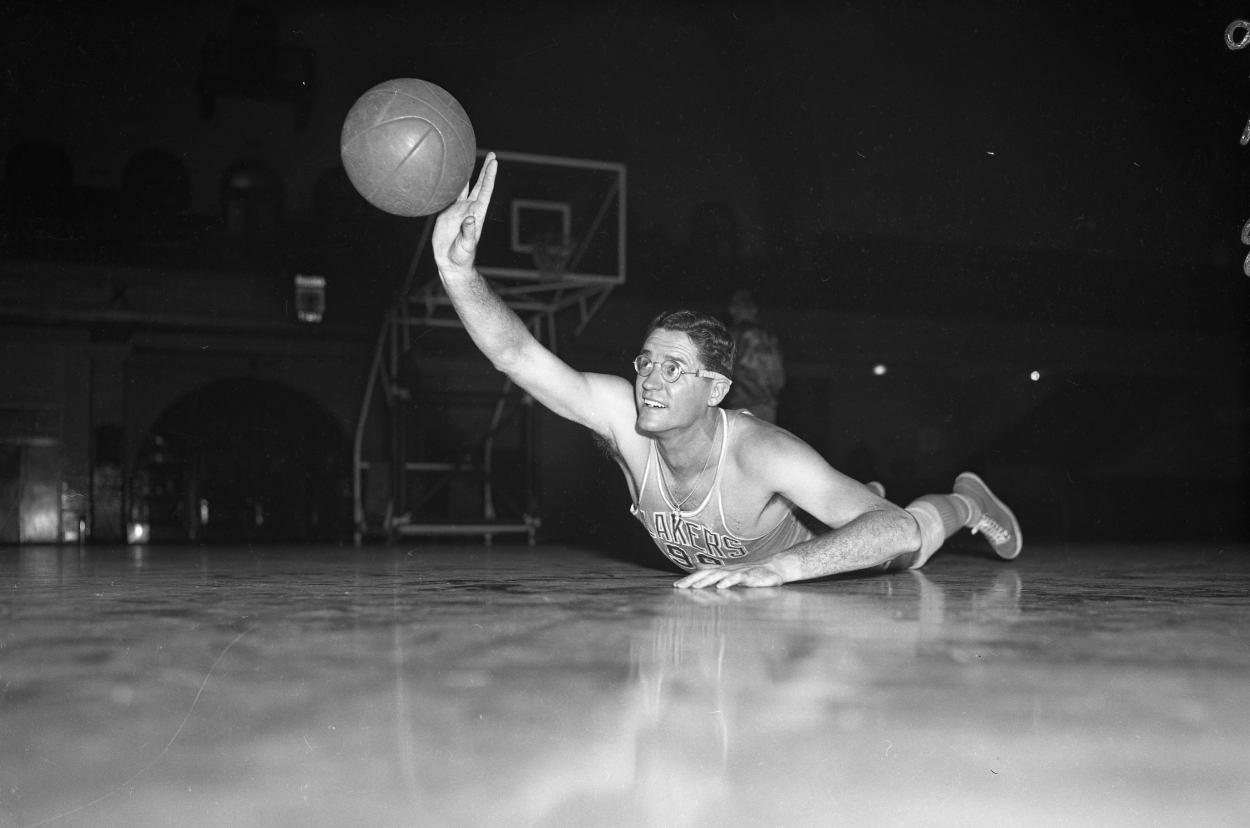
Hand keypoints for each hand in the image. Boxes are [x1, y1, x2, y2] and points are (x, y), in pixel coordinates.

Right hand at [433, 151, 496, 273]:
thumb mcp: (466, 246)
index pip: (485, 191)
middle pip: (477, 185)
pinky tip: (447, 175)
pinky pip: (447, 196)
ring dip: (466, 174)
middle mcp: (468, 209)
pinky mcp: (445, 213)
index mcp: (476, 213)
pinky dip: (447, 185)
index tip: (494, 162)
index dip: (489, 176)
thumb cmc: (462, 257)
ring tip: (468, 158)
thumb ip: (469, 233)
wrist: (450, 263)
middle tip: (491, 154)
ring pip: (462, 188)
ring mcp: (457, 210)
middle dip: (484, 169)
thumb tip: (470, 219)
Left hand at [673, 560, 789, 588]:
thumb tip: (696, 565)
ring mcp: (739, 573)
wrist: (773, 569)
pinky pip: (738, 579)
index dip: (690, 579)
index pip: (703, 574)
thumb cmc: (750, 571)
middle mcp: (728, 570)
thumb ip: (712, 568)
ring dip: (708, 581)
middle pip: (708, 574)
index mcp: (722, 570)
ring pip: (720, 575)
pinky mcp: (750, 577)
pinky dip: (729, 582)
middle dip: (693, 580)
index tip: (676, 586)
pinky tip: (721, 586)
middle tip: (680, 587)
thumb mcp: (729, 571)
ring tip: (696, 586)